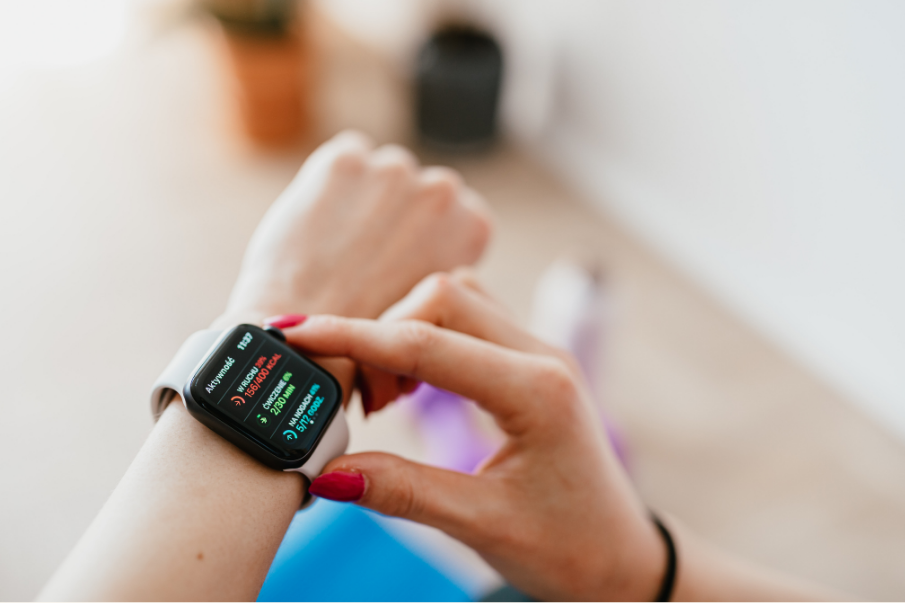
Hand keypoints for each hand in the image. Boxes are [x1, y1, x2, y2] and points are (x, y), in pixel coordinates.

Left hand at [217, 130, 491, 326]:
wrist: (312, 346)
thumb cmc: (371, 343)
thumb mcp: (436, 306)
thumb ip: (440, 265)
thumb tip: (423, 253)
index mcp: (475, 226)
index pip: (454, 213)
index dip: (423, 239)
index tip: (400, 263)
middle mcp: (444, 190)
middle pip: (417, 188)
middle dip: (394, 213)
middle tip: (364, 258)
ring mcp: (394, 169)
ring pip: (380, 171)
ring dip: (364, 196)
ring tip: (336, 248)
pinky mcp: (346, 160)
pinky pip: (343, 159)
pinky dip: (330, 184)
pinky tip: (318, 227)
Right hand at [281, 272, 666, 600]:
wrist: (622, 558)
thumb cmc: (570, 548)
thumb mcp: (482, 526)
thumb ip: (404, 491)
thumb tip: (328, 473)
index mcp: (535, 391)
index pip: (426, 342)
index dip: (353, 336)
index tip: (296, 335)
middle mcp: (540, 357)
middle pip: (442, 297)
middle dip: (381, 332)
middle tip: (359, 400)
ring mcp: (538, 355)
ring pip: (457, 299)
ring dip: (406, 329)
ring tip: (385, 395)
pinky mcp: (529, 364)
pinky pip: (472, 320)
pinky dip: (429, 336)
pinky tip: (413, 383)